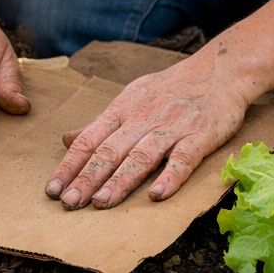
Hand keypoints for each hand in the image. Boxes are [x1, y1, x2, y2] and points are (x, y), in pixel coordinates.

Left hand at [46, 56, 251, 208]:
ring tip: (101, 203)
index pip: (90, 139)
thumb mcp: (132, 97)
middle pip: (111, 150)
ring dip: (120, 181)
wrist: (221, 70)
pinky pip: (184, 158)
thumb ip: (101, 123)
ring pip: (142, 156)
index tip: (52, 189)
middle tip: (69, 202)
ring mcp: (173, 126)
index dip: (70, 165)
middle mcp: (144, 117)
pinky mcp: (201, 134)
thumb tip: (66, 140)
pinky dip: (170, 177)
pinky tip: (156, 195)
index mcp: (124, 108)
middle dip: (88, 177)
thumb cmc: (172, 88)